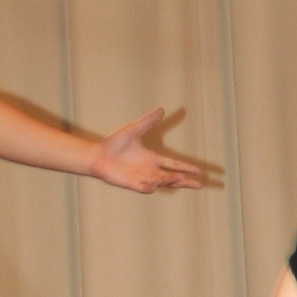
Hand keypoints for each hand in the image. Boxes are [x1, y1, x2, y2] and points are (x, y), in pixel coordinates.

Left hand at [90, 108, 221, 191]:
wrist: (97, 154)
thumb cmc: (114, 143)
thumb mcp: (134, 130)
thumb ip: (148, 121)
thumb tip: (161, 108)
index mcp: (152, 159)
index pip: (174, 164)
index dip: (186, 167)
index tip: (199, 170)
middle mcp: (150, 170)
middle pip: (172, 178)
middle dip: (185, 181)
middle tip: (199, 184)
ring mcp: (141, 178)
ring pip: (161, 182)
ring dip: (170, 181)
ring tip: (179, 178)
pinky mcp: (132, 183)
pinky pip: (145, 188)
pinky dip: (151, 186)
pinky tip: (156, 183)